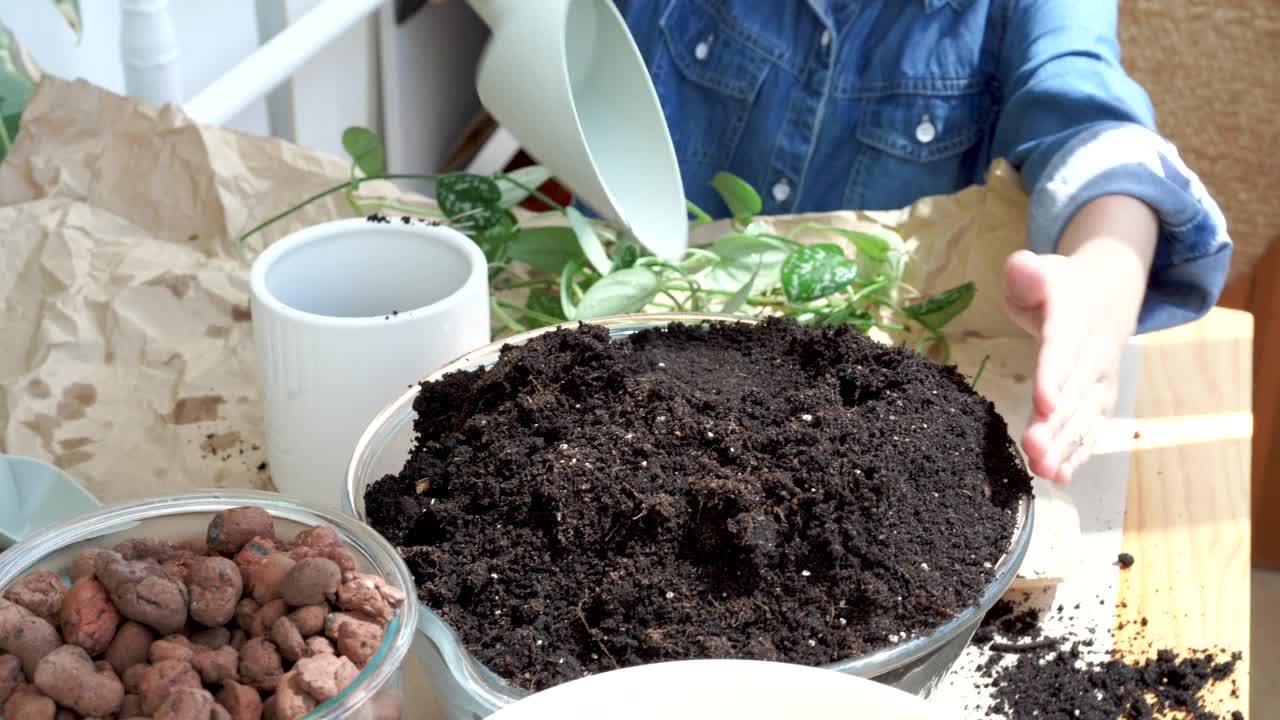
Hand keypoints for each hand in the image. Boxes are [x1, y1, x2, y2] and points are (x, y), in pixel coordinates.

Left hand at [1002, 195, 1157, 482]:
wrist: (1106, 296)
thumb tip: (1022, 265)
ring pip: (1083, 418)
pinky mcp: (1099, 401)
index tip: (1044, 403)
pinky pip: (1090, 430)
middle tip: (1034, 451)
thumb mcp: (1041, 271)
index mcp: (1074, 321)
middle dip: (1055, 424)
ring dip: (1064, 446)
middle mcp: (1093, 356)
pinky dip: (1077, 454)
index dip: (1054, 376)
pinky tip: (1059, 477)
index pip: (1062, 349)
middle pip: (1074, 393)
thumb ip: (1026, 273)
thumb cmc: (1060, 287)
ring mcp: (1100, 382)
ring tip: (1042, 470)